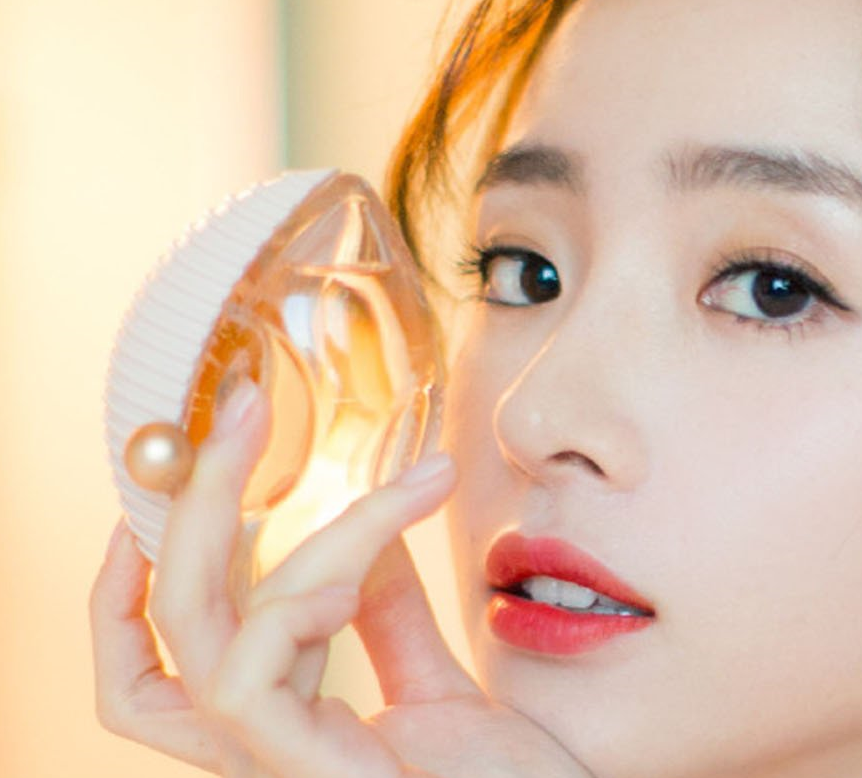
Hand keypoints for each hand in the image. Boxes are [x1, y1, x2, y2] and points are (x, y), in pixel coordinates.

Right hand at [91, 384, 591, 776]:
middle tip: (245, 404)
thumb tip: (369, 533)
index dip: (135, 581)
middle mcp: (258, 749)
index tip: (177, 479)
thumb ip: (394, 619)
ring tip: (406, 494)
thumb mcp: (444, 691)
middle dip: (197, 500)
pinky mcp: (299, 774)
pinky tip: (361, 575)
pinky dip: (296, 601)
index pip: (159, 664)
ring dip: (306, 535)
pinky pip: (246, 674)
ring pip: (211, 626)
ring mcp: (271, 766)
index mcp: (283, 730)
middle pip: (171, 619)